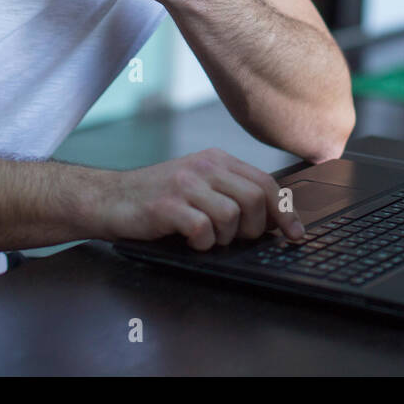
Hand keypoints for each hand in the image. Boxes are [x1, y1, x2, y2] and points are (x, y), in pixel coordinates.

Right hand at [97, 148, 305, 249]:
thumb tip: (274, 220)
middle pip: (254, 199)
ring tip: (207, 238)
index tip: (295, 234)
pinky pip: (202, 228)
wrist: (108, 198)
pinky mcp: (166, 205)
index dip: (285, 212)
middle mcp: (203, 167)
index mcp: (216, 160)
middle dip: (254, 228)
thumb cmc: (156, 197)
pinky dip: (201, 242)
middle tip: (237, 239)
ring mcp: (184, 184)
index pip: (265, 183)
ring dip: (224, 238)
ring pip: (231, 215)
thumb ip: (232, 193)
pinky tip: (191, 241)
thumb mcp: (198, 185)